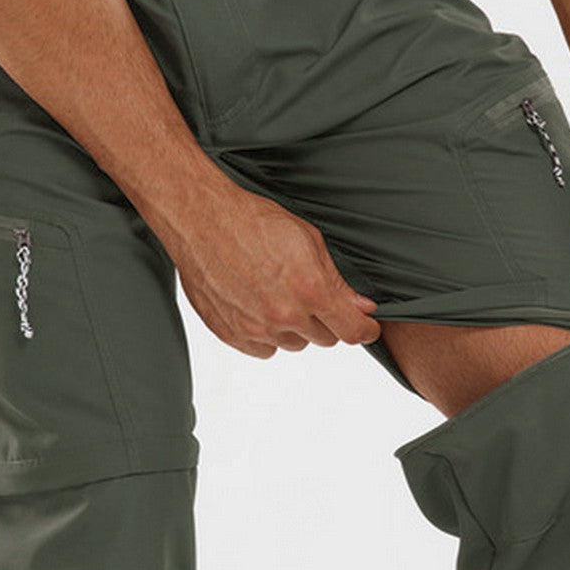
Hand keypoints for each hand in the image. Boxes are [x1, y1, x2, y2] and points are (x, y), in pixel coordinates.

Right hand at [167, 180, 381, 358]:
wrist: (202, 220)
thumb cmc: (254, 221)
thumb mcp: (308, 240)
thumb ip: (337, 280)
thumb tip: (362, 306)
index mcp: (310, 290)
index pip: (352, 331)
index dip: (366, 330)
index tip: (367, 327)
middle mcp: (284, 315)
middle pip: (325, 339)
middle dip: (326, 321)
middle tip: (311, 295)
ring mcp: (256, 328)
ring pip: (295, 344)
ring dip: (295, 327)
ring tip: (278, 293)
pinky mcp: (232, 334)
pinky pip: (265, 349)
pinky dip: (267, 335)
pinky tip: (258, 305)